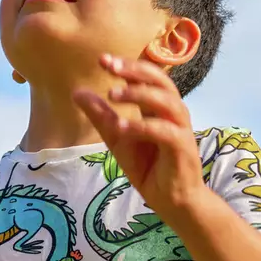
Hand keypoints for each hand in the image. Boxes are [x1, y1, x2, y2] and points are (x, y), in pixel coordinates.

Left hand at [72, 54, 207, 217]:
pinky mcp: (183, 149)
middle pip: (160, 81)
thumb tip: (77, 92)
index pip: (147, 77)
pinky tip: (122, 128)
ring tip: (111, 94)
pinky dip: (143, 127)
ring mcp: (181, 129)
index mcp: (159, 106)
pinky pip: (165, 132)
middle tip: (110, 67)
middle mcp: (173, 113)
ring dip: (139, 94)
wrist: (170, 200)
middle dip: (135, 71)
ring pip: (166, 101)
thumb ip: (101, 115)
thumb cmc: (148, 166)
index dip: (127, 65)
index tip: (102, 60)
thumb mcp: (117, 138)